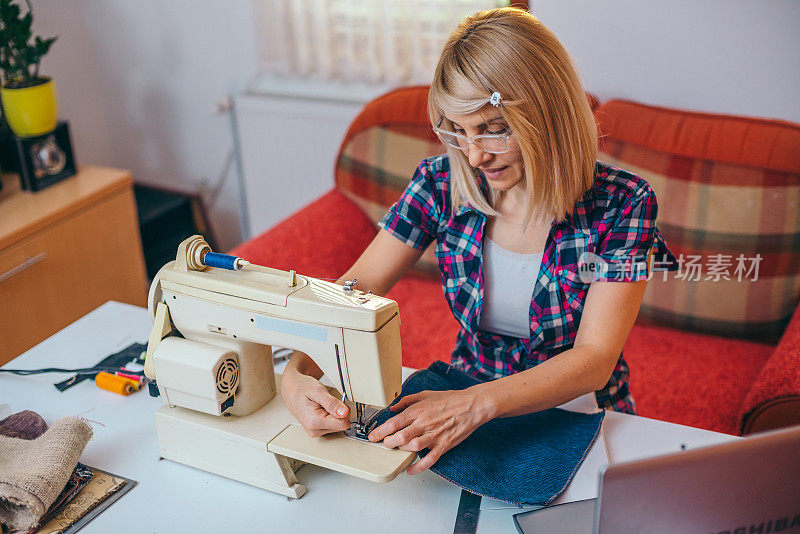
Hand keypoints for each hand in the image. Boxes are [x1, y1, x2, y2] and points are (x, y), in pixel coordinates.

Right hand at [280, 368, 350, 437]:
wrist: (291, 388)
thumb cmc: (301, 388)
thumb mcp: (318, 391)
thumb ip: (332, 403)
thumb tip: (345, 413)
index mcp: (314, 422)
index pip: (343, 424)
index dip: (345, 411)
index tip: (339, 402)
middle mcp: (314, 430)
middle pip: (341, 425)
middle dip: (339, 412)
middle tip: (329, 402)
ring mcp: (315, 431)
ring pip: (337, 426)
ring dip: (334, 414)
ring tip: (323, 404)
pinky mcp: (316, 430)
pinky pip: (332, 425)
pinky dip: (331, 416)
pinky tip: (322, 409)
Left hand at [367, 388, 491, 474]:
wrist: (471, 406)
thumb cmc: (449, 400)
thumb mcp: (425, 395)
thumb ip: (407, 401)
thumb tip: (393, 408)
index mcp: (418, 410)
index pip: (394, 422)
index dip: (381, 431)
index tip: (373, 436)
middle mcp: (425, 423)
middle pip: (400, 437)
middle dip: (388, 443)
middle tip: (385, 444)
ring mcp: (435, 436)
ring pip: (413, 447)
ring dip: (402, 451)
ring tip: (398, 450)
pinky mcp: (444, 445)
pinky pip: (429, 459)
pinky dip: (418, 467)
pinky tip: (410, 469)